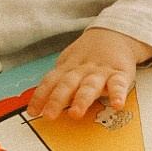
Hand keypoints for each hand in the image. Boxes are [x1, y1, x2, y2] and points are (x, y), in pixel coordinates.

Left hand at [28, 28, 151, 120]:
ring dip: (82, 99)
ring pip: (90, 85)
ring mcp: (101, 72)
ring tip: (76, 114)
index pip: (50, 81)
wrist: (115, 34)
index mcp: (67, 68)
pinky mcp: (120, 74)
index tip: (31, 111)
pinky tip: (117, 104)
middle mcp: (82, 70)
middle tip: (48, 116)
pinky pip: (118, 84)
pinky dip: (118, 94)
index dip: (40, 96)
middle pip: (67, 84)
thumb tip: (42, 101)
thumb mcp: (70, 63)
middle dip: (57, 100)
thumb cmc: (88, 56)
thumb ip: (59, 80)